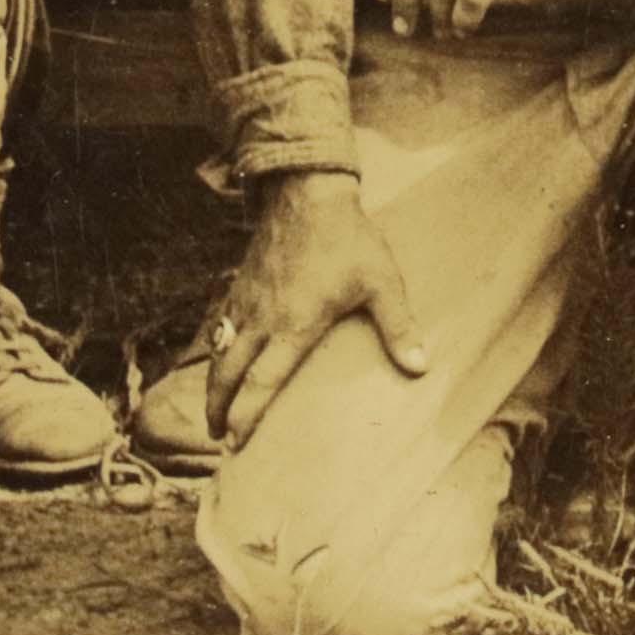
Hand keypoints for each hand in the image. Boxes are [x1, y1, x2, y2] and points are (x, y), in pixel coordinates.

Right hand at [189, 172, 428, 450]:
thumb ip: (399, 327)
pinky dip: (215, 349)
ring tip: (212, 411)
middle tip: (217, 440)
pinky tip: (219, 359)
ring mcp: (247, 300)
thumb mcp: (381, 283)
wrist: (308, 192)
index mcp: (295, 325)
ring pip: (219, 350)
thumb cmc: (349, 239)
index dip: (246, 414)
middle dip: (218, 409)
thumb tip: (421, 367)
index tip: (235, 442)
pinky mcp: (240, 284)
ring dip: (213, 384)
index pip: (262, 381)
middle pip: (228, 373)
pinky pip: (220, 325)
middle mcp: (263, 318)